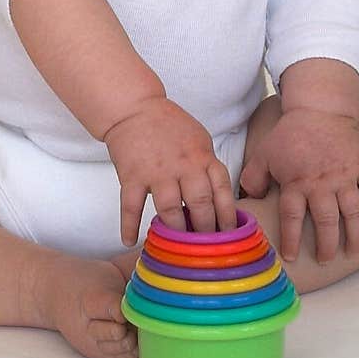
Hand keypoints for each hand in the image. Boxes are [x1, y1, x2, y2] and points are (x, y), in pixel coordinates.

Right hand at [103, 97, 237, 246]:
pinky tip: (131, 240)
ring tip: (178, 248)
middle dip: (205, 230)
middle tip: (206, 250)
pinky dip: (129, 225)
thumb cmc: (169, 126)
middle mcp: (184, 165)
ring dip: (176, 232)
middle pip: (201, 204)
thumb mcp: (199, 140)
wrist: (135, 108)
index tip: (229, 236)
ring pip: (171, 210)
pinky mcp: (132, 176)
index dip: (228, 216)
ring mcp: (157, 171)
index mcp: (203, 156)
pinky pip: (131, 205)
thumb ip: (209, 168)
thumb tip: (222, 203)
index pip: (222, 190)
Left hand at [239, 107, 358, 262]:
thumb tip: (248, 200)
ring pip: (353, 212)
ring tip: (353, 251)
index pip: (292, 218)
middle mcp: (321, 183)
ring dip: (355, 234)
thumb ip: (254, 178)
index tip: (292, 257)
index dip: (291, 240)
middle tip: (325, 259)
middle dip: (326, 245)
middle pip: (326, 222)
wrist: (318, 107)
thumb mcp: (264, 153)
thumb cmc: (291, 132)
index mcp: (296, 182)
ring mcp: (344, 175)